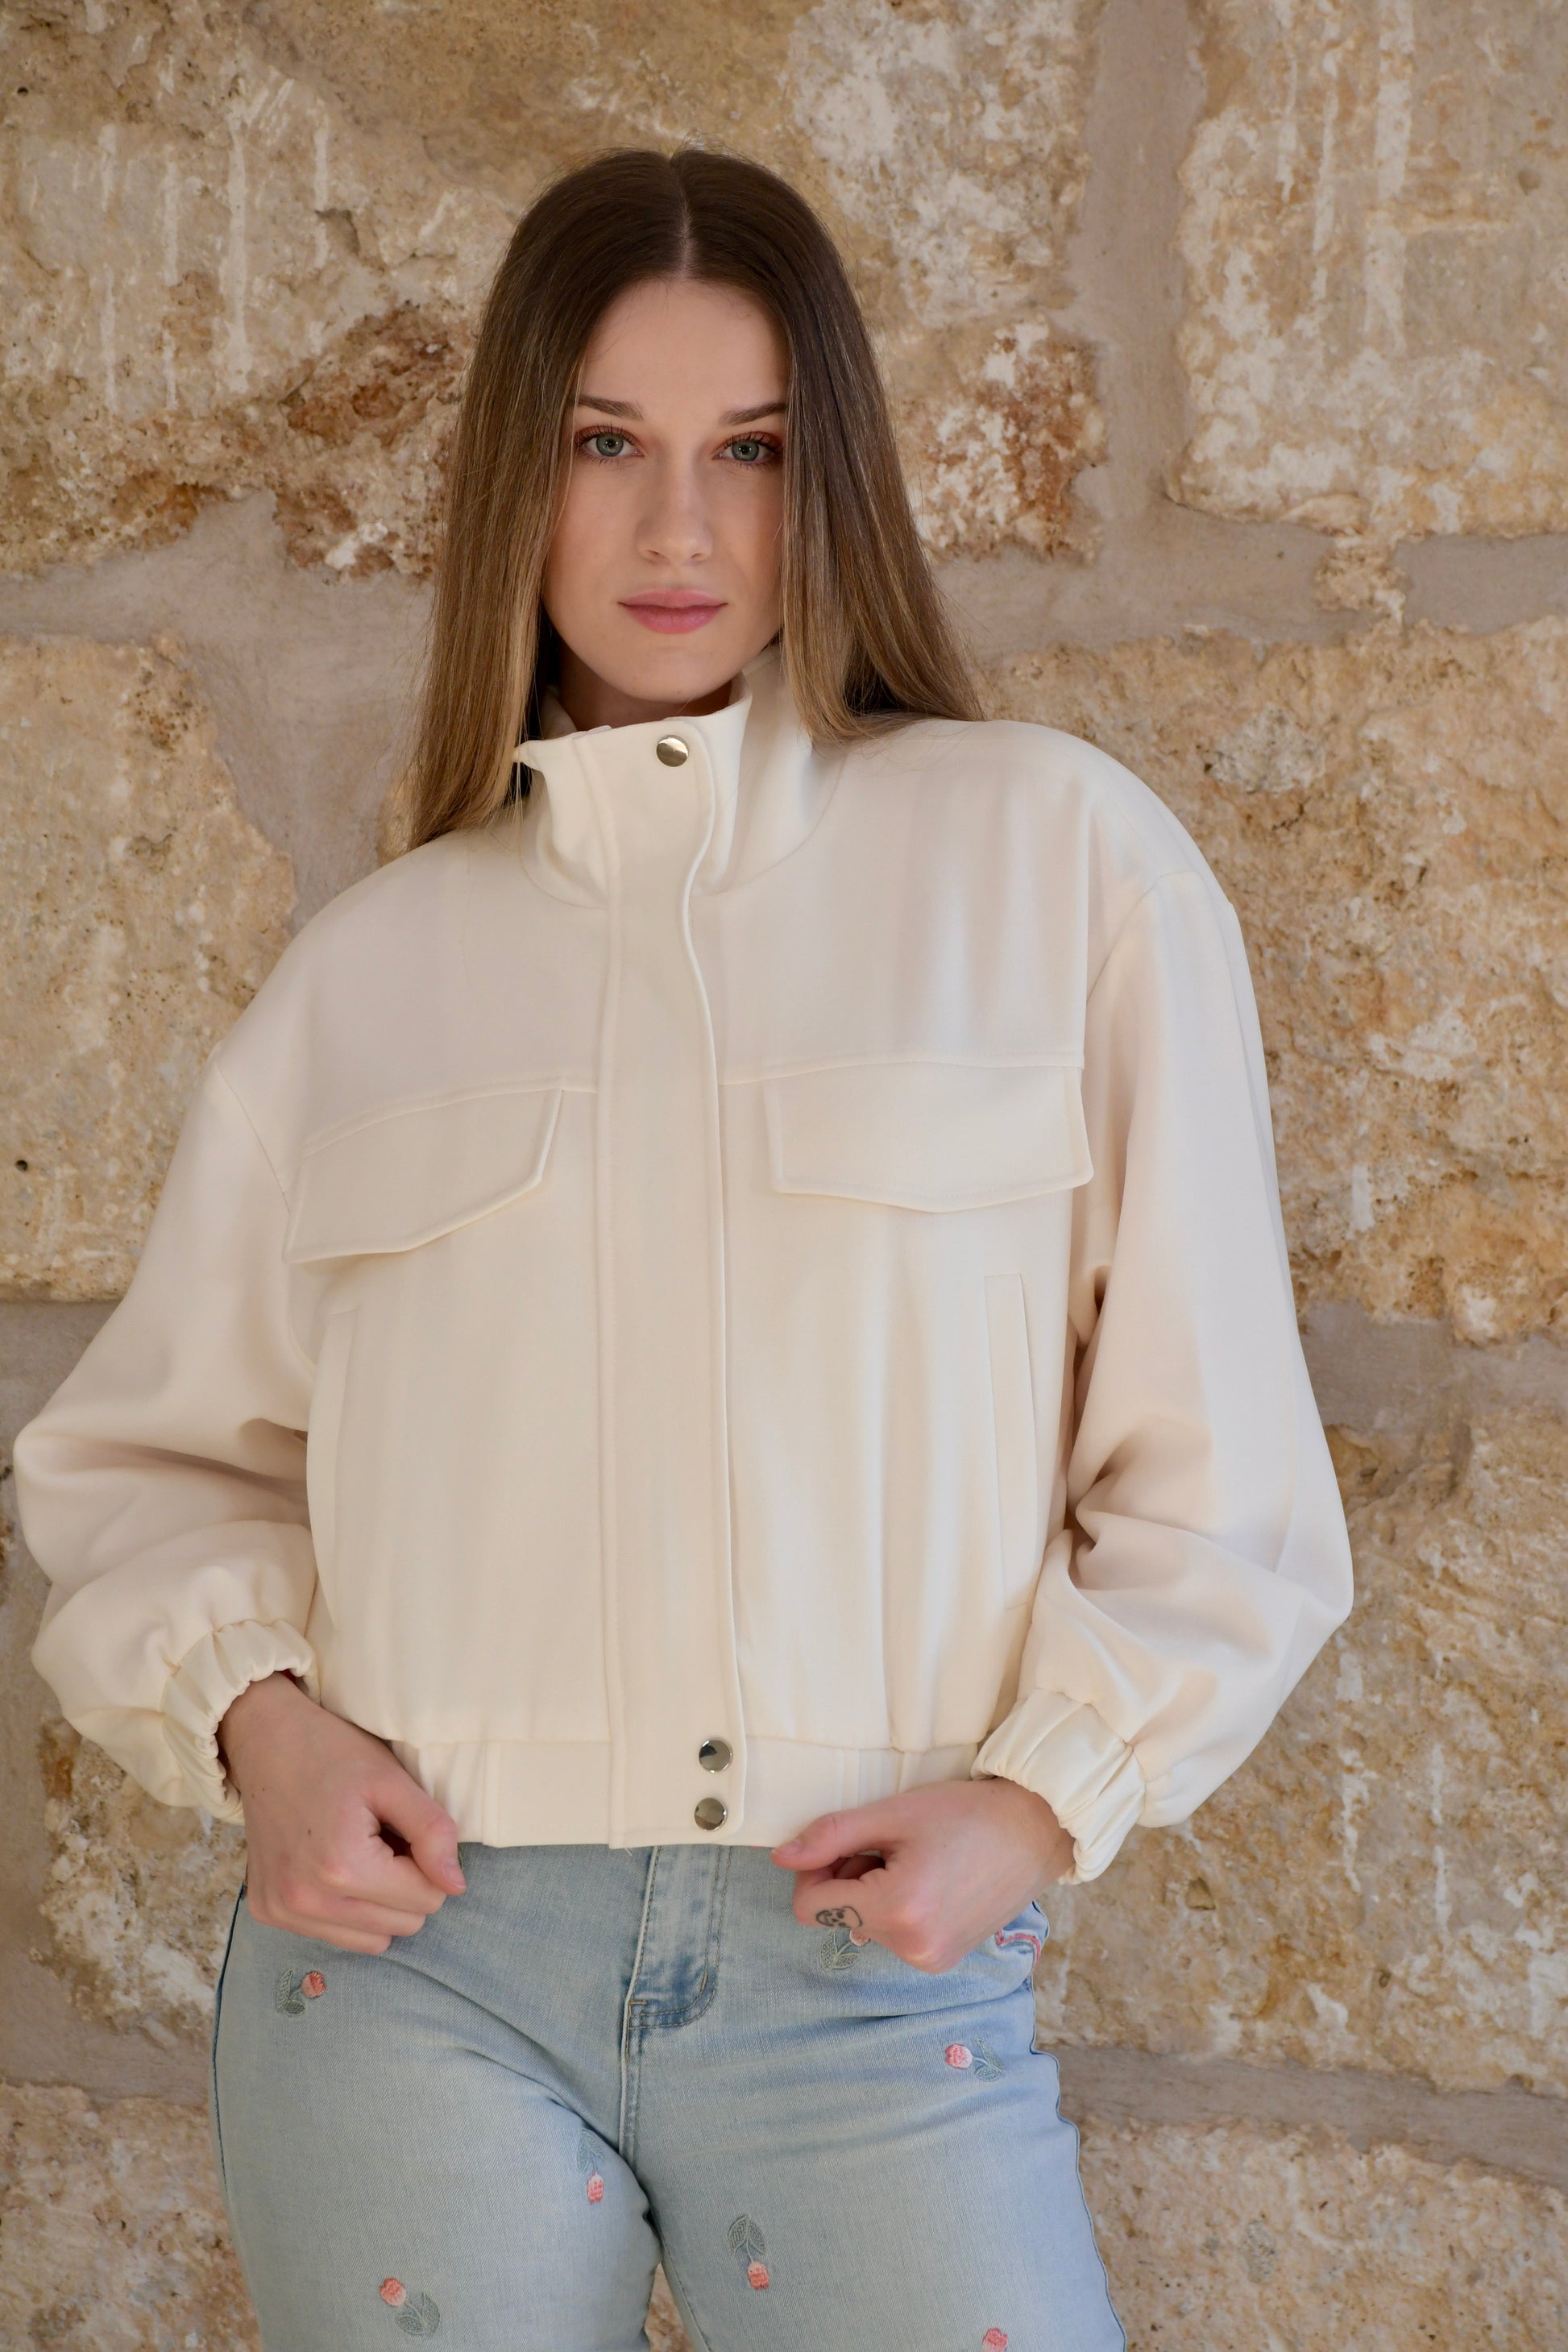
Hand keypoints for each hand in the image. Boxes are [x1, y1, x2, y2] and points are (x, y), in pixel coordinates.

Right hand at [218, 1672, 465, 1953]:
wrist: (265, 1741)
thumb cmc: (333, 1754)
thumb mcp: (393, 1781)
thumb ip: (432, 1832)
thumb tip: (456, 1887)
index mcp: (342, 1868)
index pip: (427, 1900)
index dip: (427, 1863)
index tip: (403, 1829)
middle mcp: (306, 1901)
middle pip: (402, 1925)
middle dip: (405, 1885)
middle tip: (382, 1838)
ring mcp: (282, 1912)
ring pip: (371, 1941)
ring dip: (378, 1904)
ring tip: (358, 1852)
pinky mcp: (267, 1913)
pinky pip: (334, 1935)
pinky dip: (345, 1908)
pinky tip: (330, 1865)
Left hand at [771, 1777, 1073, 1972]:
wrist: (1034, 1831)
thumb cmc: (966, 1814)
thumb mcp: (892, 1814)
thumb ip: (831, 1837)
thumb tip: (781, 1858)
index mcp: (897, 1910)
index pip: (811, 1908)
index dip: (815, 1871)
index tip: (843, 1843)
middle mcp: (912, 1948)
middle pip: (839, 1917)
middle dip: (850, 1878)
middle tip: (890, 1844)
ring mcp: (929, 1961)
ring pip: (864, 1926)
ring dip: (874, 1893)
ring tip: (917, 1860)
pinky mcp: (942, 1961)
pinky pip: (893, 1936)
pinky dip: (897, 1908)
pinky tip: (930, 1880)